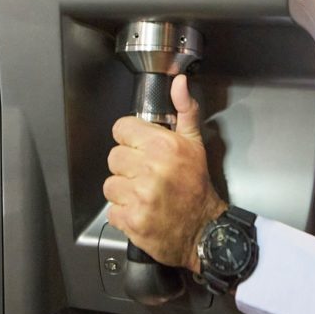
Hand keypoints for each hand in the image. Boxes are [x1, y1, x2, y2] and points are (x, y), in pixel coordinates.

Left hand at [103, 74, 226, 273]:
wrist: (205, 231)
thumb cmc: (197, 186)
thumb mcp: (195, 144)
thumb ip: (184, 110)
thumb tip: (179, 82)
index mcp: (163, 146)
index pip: (121, 129)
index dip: (129, 139)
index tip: (140, 149)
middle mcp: (150, 169)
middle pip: (114, 157)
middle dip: (128, 167)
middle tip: (146, 175)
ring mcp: (140, 196)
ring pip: (110, 185)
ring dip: (124, 192)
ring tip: (143, 195)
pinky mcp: (132, 220)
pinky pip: (111, 211)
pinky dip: (123, 214)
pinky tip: (141, 211)